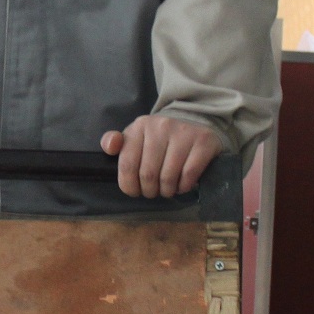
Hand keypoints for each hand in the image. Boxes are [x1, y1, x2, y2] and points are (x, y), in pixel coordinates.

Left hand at [101, 115, 223, 198]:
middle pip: (148, 175)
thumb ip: (116, 143)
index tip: (135, 191)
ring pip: (168, 177)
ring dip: (167, 191)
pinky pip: (189, 175)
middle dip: (150, 191)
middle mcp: (161, 126)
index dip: (129, 186)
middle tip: (154, 191)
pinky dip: (184, 186)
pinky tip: (182, 185)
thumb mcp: (135, 137)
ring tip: (168, 189)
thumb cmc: (159, 137)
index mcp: (140, 126)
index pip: (127, 165)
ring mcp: (183, 132)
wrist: (194, 122)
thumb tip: (110, 146)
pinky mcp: (203, 141)